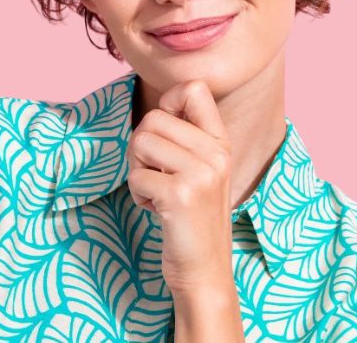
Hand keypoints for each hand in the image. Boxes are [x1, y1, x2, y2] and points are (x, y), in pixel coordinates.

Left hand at [125, 79, 234, 295]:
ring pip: (140, 142)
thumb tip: (161, 103)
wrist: (204, 269)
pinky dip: (138, 195)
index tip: (165, 133)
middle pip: (153, 118)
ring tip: (158, 192)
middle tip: (155, 174)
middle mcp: (216, 153)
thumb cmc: (192, 217)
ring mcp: (200, 174)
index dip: (167, 102)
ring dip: (137, 171)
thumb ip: (187, 137)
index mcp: (221, 142)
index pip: (194, 88)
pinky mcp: (180, 195)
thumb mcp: (201, 169)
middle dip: (140, 147)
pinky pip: (136, 177)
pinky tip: (158, 210)